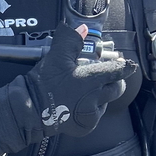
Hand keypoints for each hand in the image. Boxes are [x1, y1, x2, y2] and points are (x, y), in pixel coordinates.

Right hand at [21, 22, 136, 137]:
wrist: (29, 110)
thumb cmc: (43, 83)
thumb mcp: (56, 56)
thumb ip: (71, 40)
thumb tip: (82, 28)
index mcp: (92, 80)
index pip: (119, 71)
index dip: (125, 66)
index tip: (126, 64)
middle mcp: (96, 99)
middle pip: (117, 88)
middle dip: (114, 80)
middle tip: (104, 74)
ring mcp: (92, 115)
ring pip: (106, 101)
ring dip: (101, 94)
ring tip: (85, 89)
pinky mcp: (85, 127)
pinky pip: (95, 115)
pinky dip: (91, 108)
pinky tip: (78, 102)